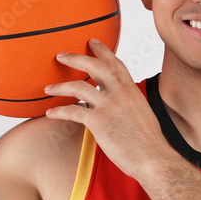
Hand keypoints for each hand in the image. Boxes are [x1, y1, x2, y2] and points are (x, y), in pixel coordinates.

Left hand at [43, 39, 170, 179]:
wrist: (152, 157)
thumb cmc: (149, 142)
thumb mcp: (143, 113)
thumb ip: (130, 104)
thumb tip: (123, 105)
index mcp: (131, 90)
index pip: (115, 63)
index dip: (103, 51)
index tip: (92, 42)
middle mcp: (120, 93)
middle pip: (94, 66)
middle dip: (75, 57)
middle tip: (61, 55)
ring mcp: (108, 105)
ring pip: (78, 86)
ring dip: (60, 86)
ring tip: (48, 88)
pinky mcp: (98, 121)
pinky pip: (72, 111)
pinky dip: (59, 111)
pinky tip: (51, 113)